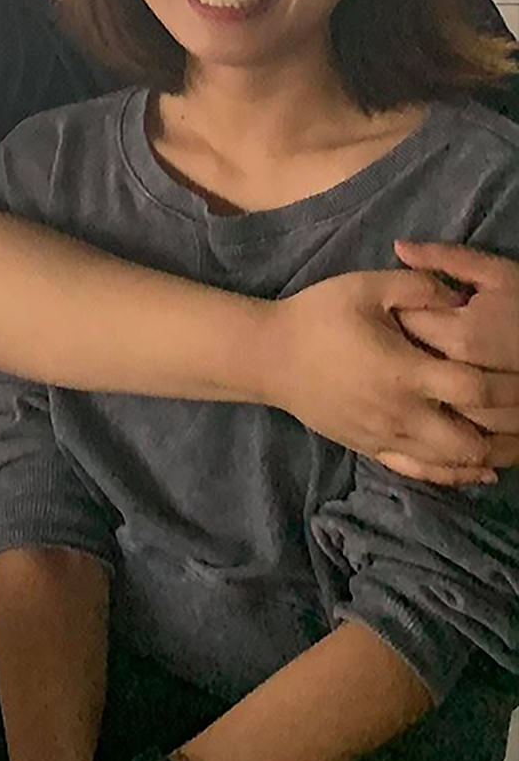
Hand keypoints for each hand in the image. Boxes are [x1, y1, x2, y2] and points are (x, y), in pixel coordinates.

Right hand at [262, 269, 518, 483]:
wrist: (266, 356)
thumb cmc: (316, 317)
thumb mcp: (365, 287)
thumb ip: (419, 286)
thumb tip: (463, 295)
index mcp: (405, 371)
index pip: (475, 391)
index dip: (509, 388)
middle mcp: (401, 413)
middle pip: (471, 443)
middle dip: (503, 433)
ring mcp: (385, 436)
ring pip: (450, 465)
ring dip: (485, 458)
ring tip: (507, 444)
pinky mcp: (371, 448)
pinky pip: (421, 472)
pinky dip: (453, 474)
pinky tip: (475, 469)